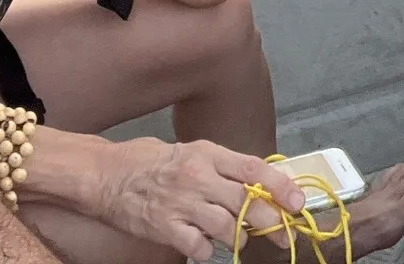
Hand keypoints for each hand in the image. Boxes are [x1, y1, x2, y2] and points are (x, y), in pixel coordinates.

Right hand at [89, 137, 306, 261]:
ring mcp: (182, 204)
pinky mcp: (166, 228)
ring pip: (228, 229)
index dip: (280, 187)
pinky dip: (205, 251)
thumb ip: (222, 167)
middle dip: (272, 222)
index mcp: (207, 153)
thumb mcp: (190, 152)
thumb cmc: (148, 161)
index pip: (253, 169)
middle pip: (247, 203)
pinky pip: (200, 248)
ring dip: (238, 238)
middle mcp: (198, 177)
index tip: (298, 202)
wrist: (105, 174)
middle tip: (284, 234)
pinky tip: (200, 244)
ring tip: (234, 238)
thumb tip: (258, 184)